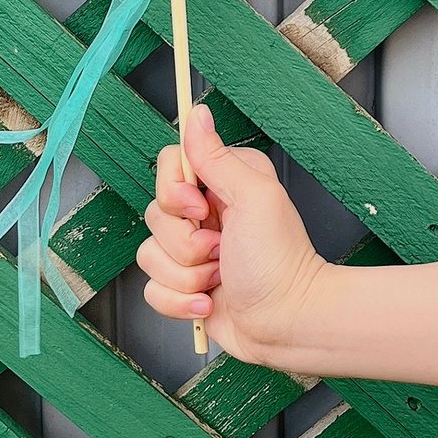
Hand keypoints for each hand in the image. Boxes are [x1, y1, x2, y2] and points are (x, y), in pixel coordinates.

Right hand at [138, 103, 329, 366]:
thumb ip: (217, 157)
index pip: (168, 166)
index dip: (174, 191)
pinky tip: (210, 303)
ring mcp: (192, 253)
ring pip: (149, 254)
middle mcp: (204, 215)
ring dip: (187, 275)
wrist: (288, 324)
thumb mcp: (253, 197)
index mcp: (220, 184)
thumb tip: (197, 114)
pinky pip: (153, 289)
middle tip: (221, 249)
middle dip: (185, 242)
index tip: (201, 209)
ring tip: (220, 280)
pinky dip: (181, 302)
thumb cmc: (279, 261)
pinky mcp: (184, 286)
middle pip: (154, 214)